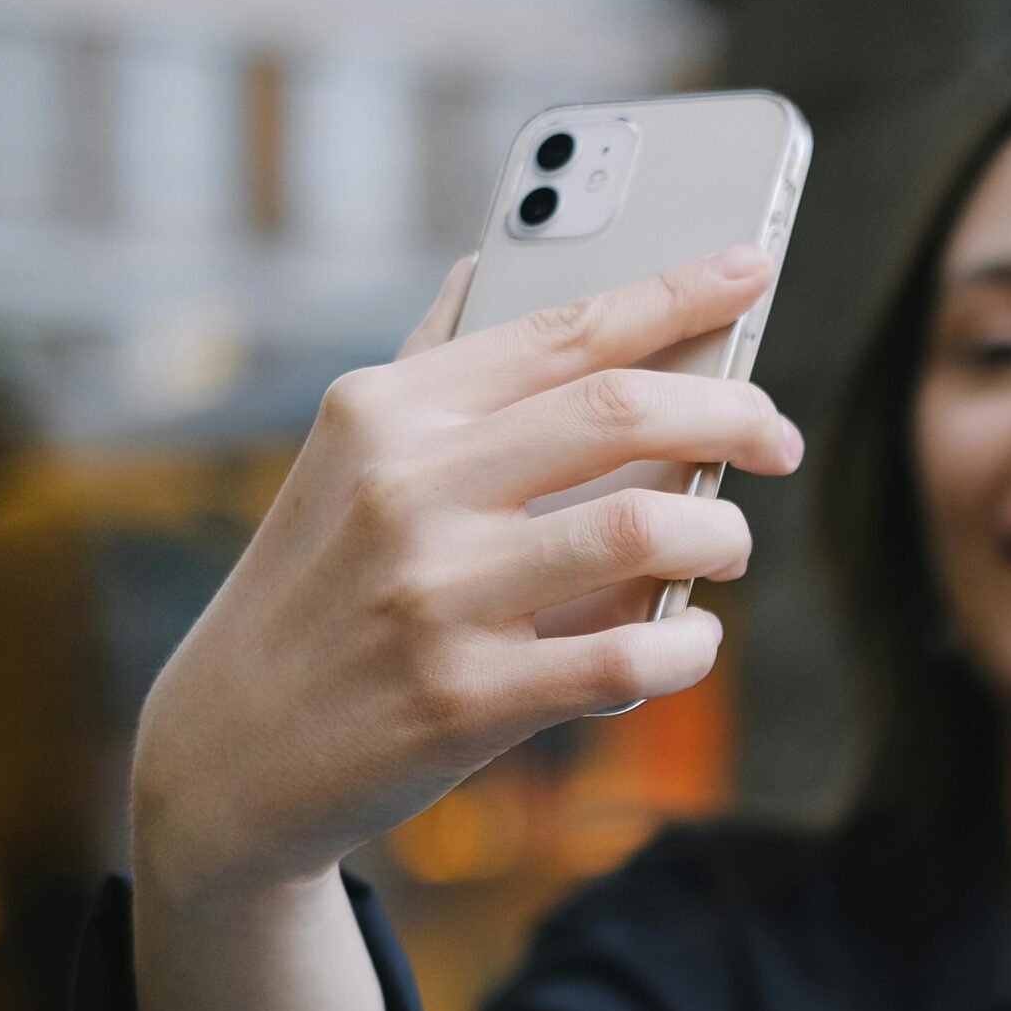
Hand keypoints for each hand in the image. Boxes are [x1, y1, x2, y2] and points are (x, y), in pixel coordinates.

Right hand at [129, 245, 803, 903]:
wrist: (230, 749)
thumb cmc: (317, 588)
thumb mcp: (344, 461)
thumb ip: (429, 368)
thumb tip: (488, 261)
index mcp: (389, 410)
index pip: (564, 328)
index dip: (678, 291)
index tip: (756, 266)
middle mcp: (408, 487)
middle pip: (622, 413)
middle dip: (734, 414)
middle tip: (780, 438)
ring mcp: (434, 594)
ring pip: (643, 532)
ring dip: (721, 535)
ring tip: (727, 545)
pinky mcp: (462, 699)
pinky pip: (625, 660)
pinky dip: (687, 647)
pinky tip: (693, 641)